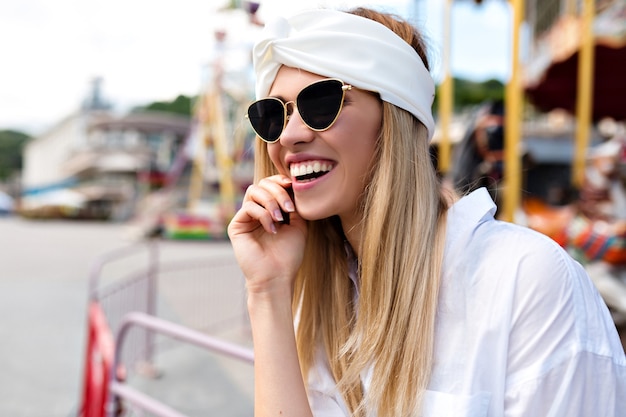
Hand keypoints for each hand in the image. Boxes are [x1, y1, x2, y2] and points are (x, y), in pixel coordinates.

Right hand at [227, 175, 306, 295]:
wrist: (277, 276)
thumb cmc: (288, 255)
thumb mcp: (298, 225)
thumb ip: (294, 206)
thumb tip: (292, 186)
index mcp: (269, 211)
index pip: (270, 186)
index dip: (280, 181)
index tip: (293, 185)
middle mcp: (256, 212)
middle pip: (262, 184)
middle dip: (278, 191)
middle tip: (289, 208)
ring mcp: (245, 218)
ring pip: (253, 191)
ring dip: (271, 201)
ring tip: (281, 218)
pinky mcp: (236, 226)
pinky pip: (248, 207)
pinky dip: (263, 215)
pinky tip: (272, 229)